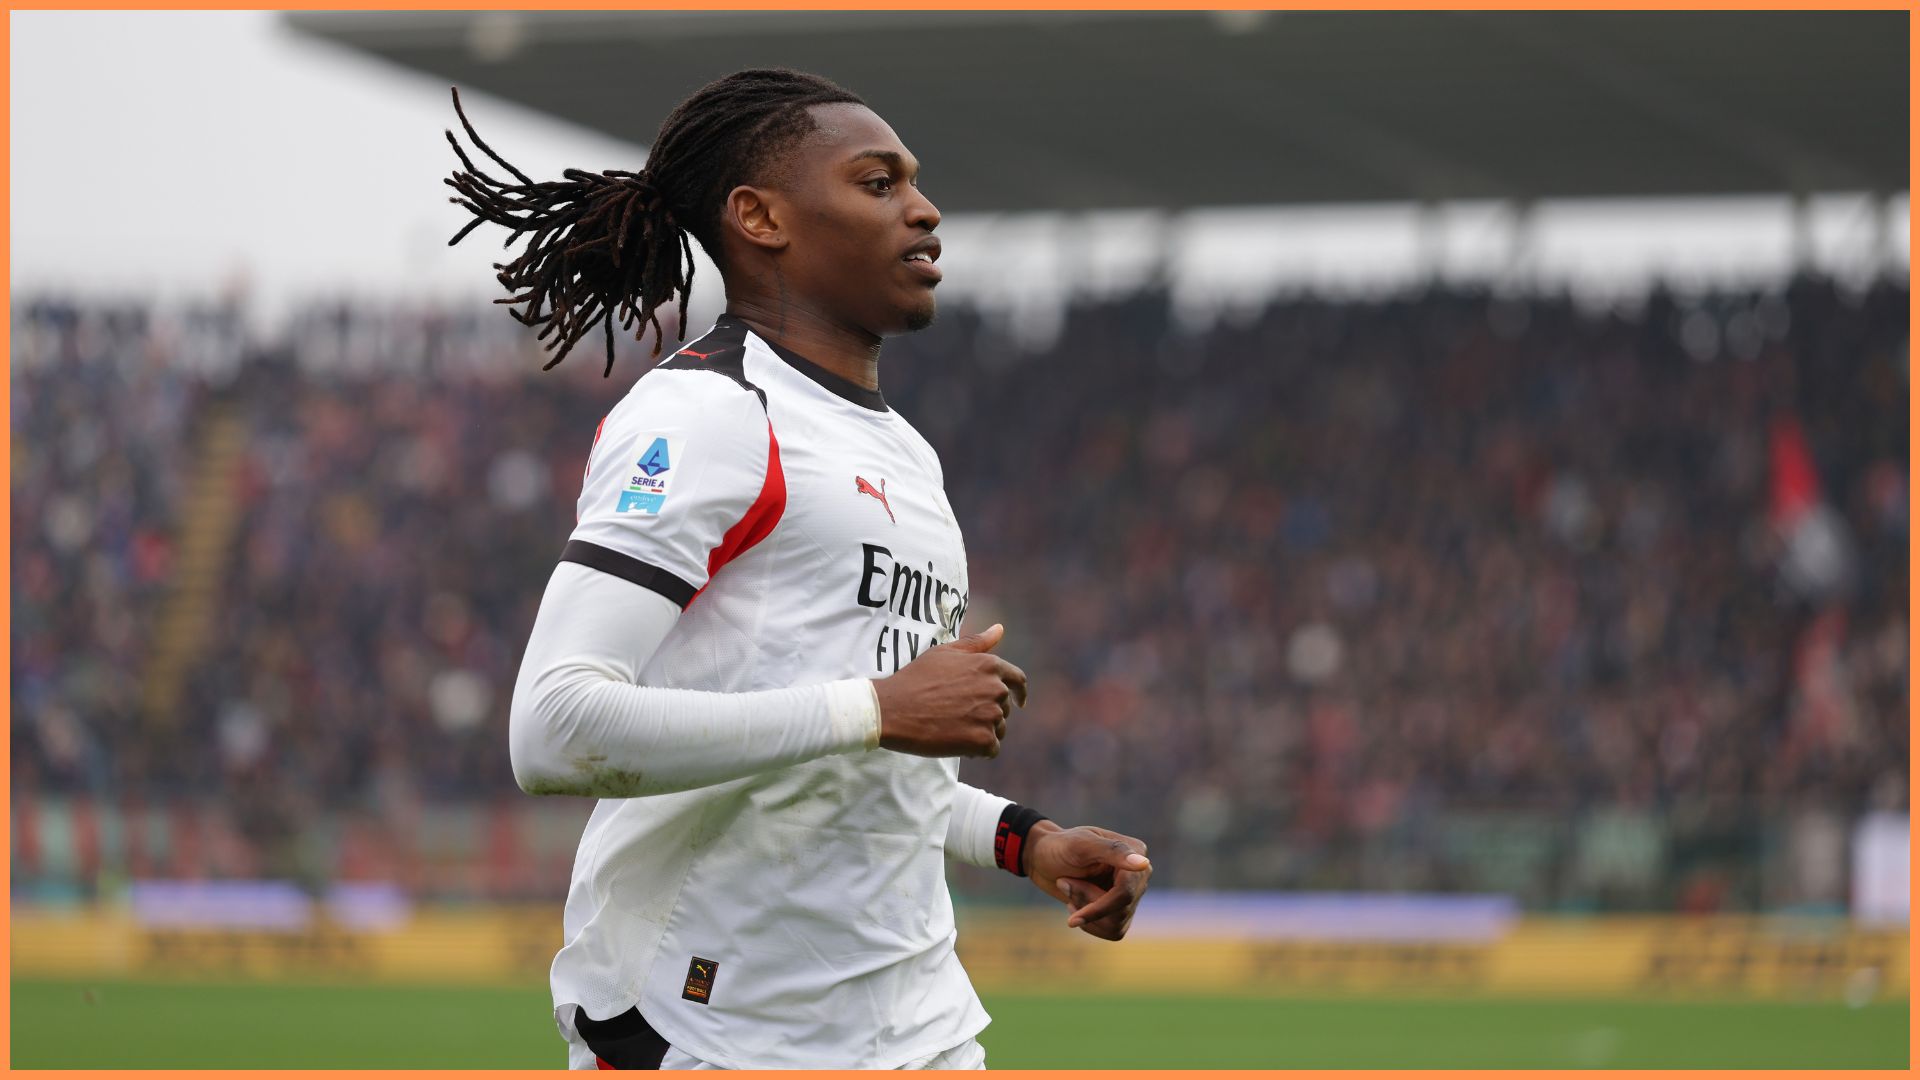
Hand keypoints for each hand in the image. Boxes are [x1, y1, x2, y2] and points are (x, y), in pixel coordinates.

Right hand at [873, 623, 1027, 757]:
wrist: (893, 709)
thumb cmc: (916, 679)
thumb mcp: (944, 653)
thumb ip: (976, 642)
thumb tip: (999, 629)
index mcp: (989, 665)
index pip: (1017, 680)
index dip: (1019, 692)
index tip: (1019, 702)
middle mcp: (995, 689)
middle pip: (1005, 708)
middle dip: (987, 713)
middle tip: (958, 716)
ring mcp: (990, 715)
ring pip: (998, 729)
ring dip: (982, 732)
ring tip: (954, 728)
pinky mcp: (983, 740)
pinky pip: (991, 749)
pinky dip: (977, 750)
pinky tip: (956, 743)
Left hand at [1023, 822, 1151, 940]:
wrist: (1043, 858)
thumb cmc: (1060, 846)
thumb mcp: (1081, 845)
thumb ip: (1113, 851)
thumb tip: (1144, 864)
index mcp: (1136, 853)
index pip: (1126, 892)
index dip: (1100, 906)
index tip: (1072, 919)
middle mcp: (1139, 875)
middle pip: (1120, 910)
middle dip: (1087, 902)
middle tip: (1063, 882)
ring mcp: (1132, 894)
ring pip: (1117, 924)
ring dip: (1086, 912)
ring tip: (1069, 891)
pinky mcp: (1122, 911)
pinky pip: (1113, 932)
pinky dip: (1090, 924)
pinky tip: (1076, 906)